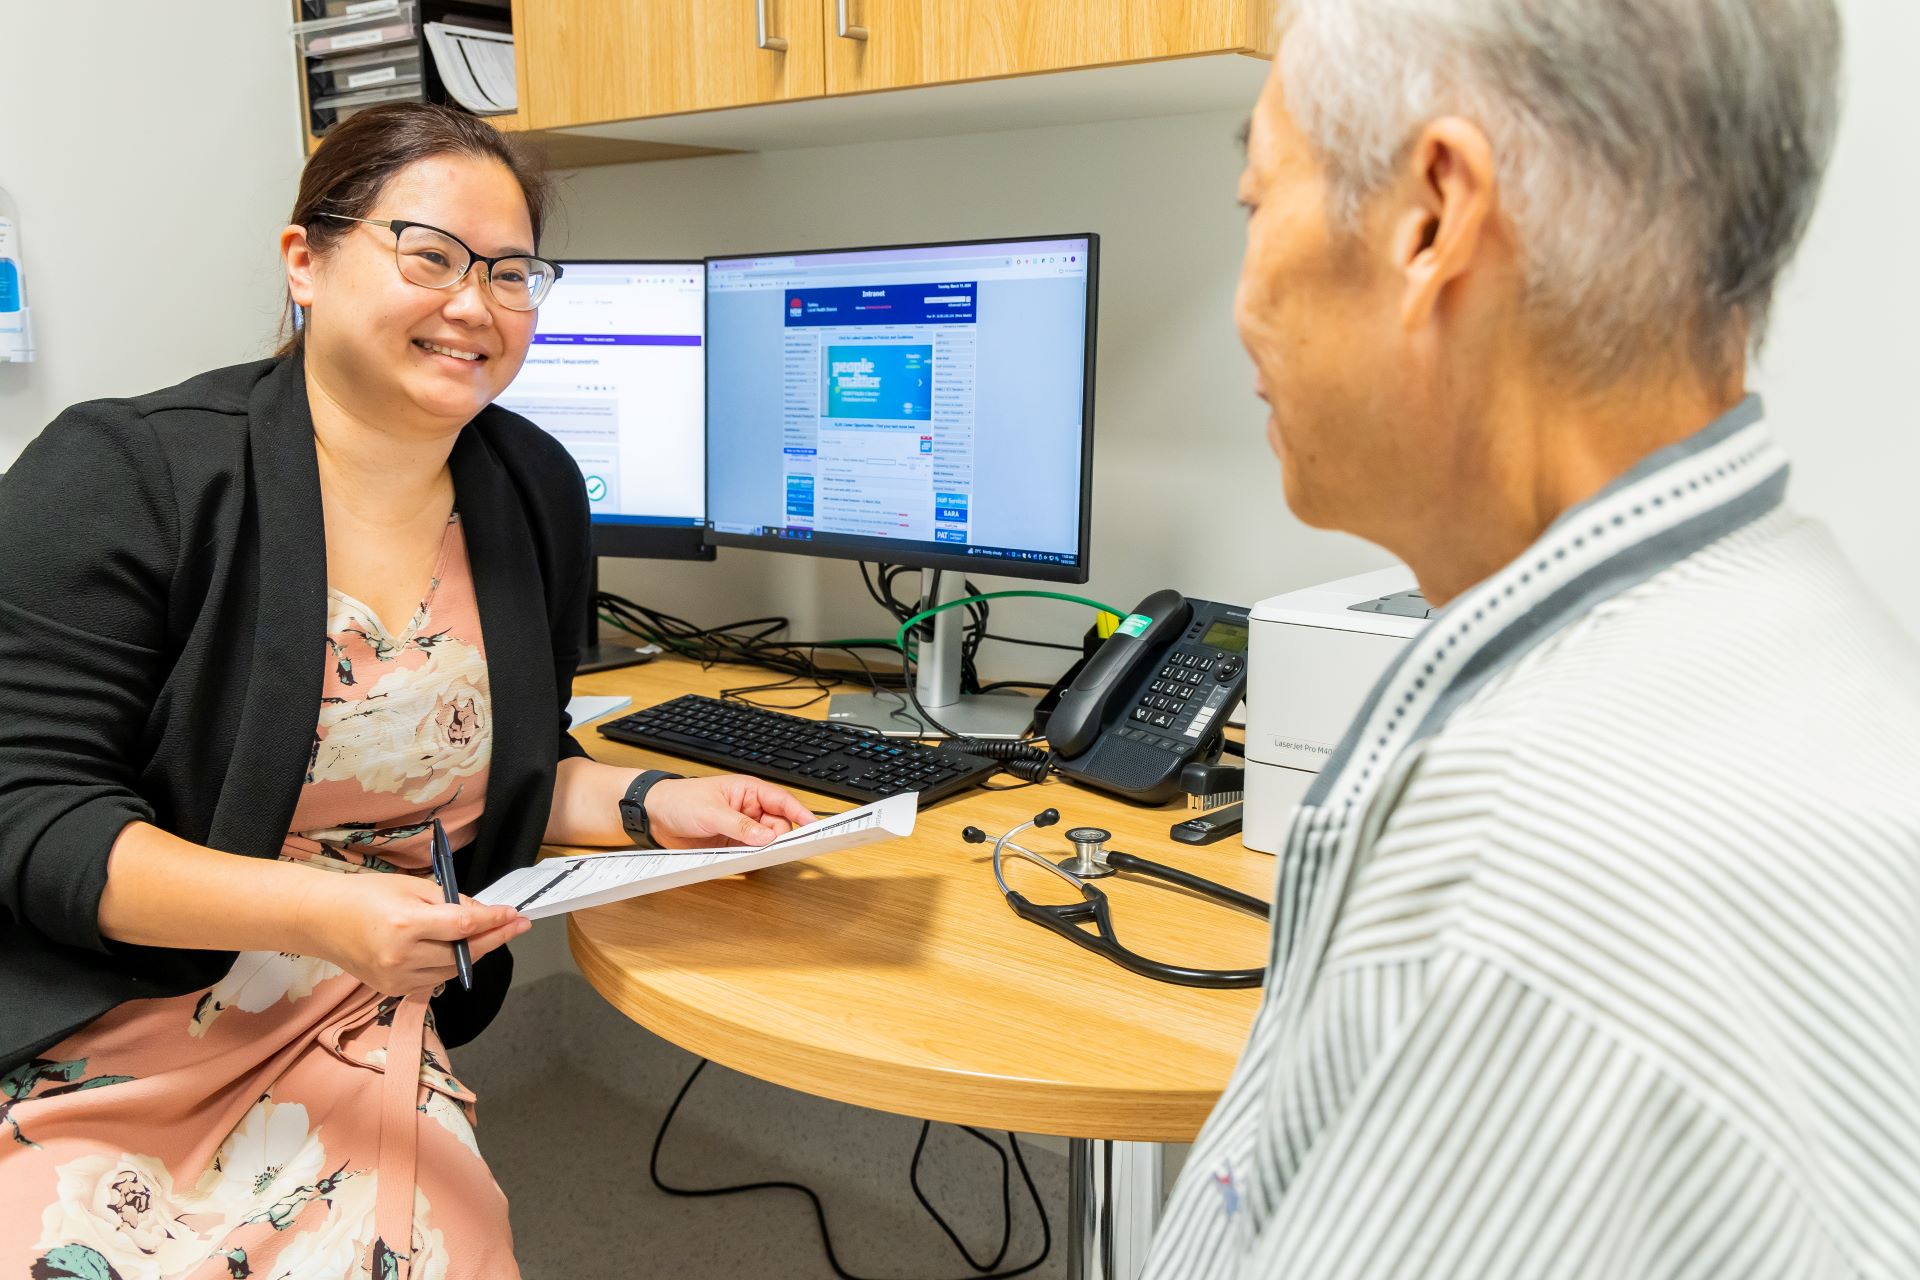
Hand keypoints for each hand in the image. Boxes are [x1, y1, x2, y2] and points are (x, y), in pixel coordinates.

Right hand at [295, 871, 529, 997]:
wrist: (321, 920)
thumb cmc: (364, 896)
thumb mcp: (411, 886)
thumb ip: (450, 901)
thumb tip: (482, 913)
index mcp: (406, 924)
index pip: (464, 927)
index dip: (494, 921)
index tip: (515, 915)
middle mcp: (402, 957)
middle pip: (463, 953)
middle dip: (494, 938)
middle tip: (517, 926)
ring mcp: (396, 978)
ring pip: (453, 970)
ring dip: (474, 953)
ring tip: (491, 935)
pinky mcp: (392, 990)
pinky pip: (434, 979)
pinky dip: (449, 965)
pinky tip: (456, 949)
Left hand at [645, 774, 816, 848]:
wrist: (653, 816)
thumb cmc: (680, 800)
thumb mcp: (711, 811)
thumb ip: (739, 826)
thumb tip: (766, 836)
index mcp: (748, 792)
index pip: (782, 801)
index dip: (799, 813)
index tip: (812, 826)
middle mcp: (748, 810)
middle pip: (777, 826)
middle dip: (778, 838)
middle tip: (774, 849)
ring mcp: (740, 829)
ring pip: (764, 843)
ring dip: (762, 851)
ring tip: (755, 855)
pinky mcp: (730, 846)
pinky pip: (748, 854)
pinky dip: (750, 860)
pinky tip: (745, 862)